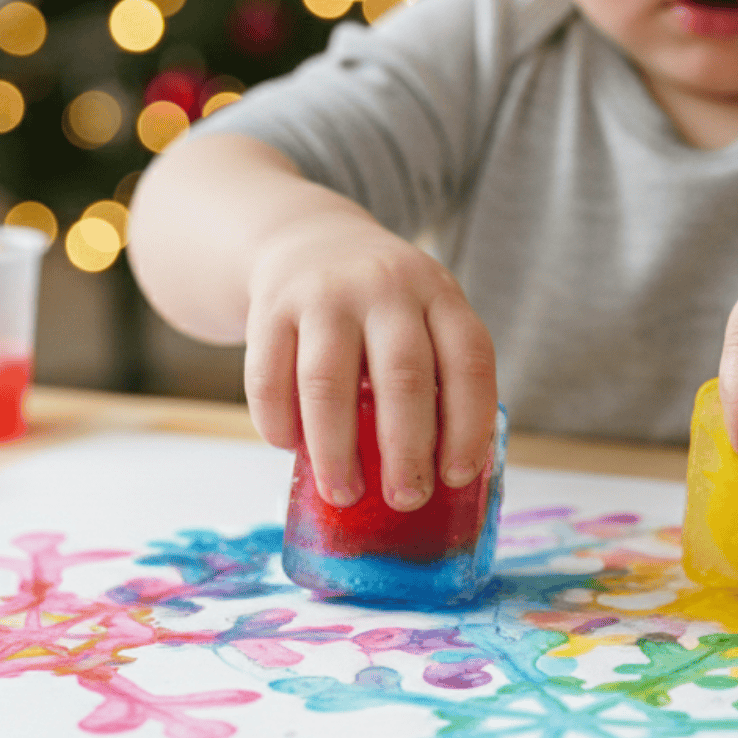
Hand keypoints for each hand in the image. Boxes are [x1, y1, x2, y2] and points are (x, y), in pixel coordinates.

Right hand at [244, 214, 497, 510]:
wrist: (306, 238)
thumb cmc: (379, 307)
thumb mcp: (422, 317)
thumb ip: (434, 377)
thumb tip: (434, 478)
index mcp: (438, 294)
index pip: (468, 362)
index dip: (468, 426)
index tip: (456, 476)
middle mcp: (385, 287)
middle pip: (403, 376)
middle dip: (406, 450)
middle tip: (406, 499)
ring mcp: (323, 294)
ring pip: (328, 383)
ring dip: (335, 451)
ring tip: (342, 493)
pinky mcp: (269, 307)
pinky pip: (269, 378)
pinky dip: (278, 423)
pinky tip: (290, 448)